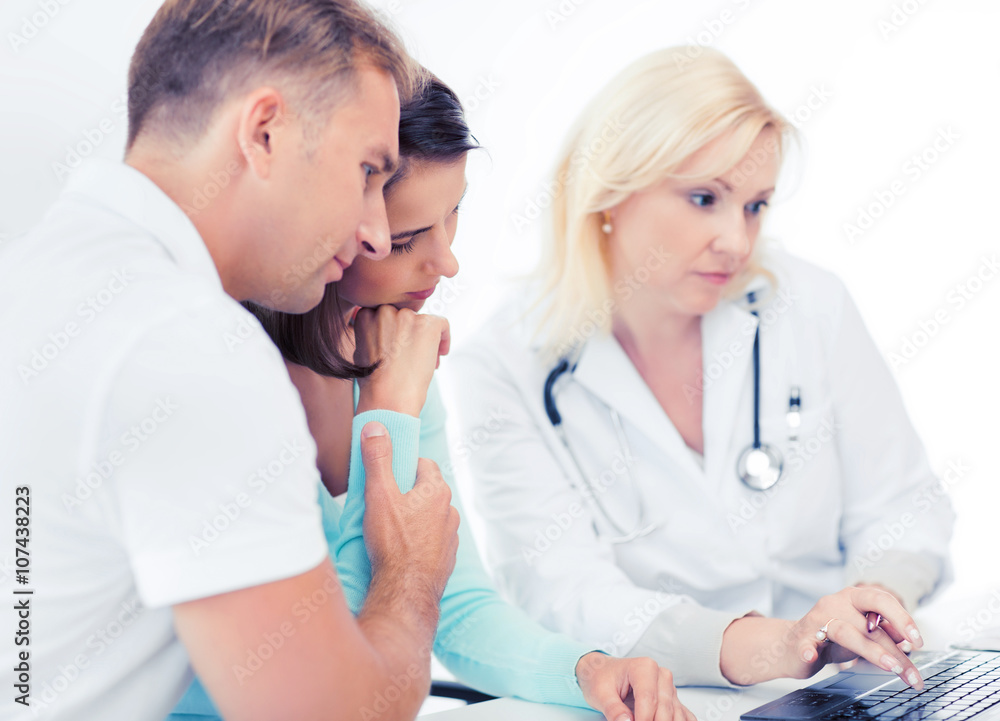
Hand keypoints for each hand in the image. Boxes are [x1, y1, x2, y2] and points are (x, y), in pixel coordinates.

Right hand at [354, 305, 449, 416]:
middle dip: (409, 336)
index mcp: (366, 313)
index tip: (397, 349)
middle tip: (410, 358)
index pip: (386, 315)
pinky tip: (440, 354)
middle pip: (405, 318)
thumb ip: (372, 333)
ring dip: (424, 340)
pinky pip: (442, 324)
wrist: (388, 398)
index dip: (394, 333)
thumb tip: (388, 330)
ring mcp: (407, 316)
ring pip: (422, 323)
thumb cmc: (374, 382)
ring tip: (422, 363)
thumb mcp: (361, 350)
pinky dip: (444, 338)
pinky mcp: (427, 324)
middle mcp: (385, 310)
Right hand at [359, 422, 459, 600]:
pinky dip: (421, 540)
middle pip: (428, 491)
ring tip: (392, 528)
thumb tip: (375, 426)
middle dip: (409, 492)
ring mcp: (451, 536)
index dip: (404, 467)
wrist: (406, 592)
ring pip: (432, 516)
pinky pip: (434, 540)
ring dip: (417, 517)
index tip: (388, 477)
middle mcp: (450, 511)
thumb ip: (378, 458)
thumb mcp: (379, 494)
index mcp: (437, 491)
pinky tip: (403, 549)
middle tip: (385, 502)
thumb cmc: (392, 542)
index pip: (424, 465)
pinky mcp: (448, 558)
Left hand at [576, 653, 694, 720]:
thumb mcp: (600, 693)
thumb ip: (613, 709)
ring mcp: (669, 688)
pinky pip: (685, 715)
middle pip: (664, 709)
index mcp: (644, 667)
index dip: (643, 719)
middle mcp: (661, 675)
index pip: (648, 699)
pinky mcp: (673, 699)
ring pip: (676, 714)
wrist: (603, 672)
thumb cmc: (602, 678)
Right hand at [787, 586, 923, 686]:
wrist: (792, 645)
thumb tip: (907, 638)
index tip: (918, 641)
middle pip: (867, 622)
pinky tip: (812, 657)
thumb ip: (884, 632)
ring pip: (845, 633)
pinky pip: (805, 644)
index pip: (880, 599)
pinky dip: (809, 651)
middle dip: (894, 649)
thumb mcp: (861, 632)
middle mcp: (834, 604)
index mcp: (852, 598)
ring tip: (891, 668)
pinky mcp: (801, 640)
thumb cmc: (832, 638)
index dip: (902, 618)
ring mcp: (816, 621)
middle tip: (909, 672)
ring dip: (871, 651)